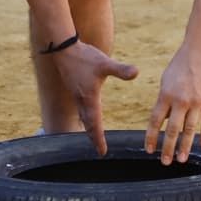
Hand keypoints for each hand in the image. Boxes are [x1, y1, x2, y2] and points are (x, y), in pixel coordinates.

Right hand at [50, 41, 139, 155]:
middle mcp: (81, 99)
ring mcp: (76, 94)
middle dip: (93, 137)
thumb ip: (120, 69)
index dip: (99, 139)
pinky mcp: (74, 87)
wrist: (63, 48)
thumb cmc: (84, 57)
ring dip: (88, 128)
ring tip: (92, 137)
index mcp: (89, 98)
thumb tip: (136, 72)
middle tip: (98, 150)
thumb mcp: (104, 63)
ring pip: (82, 116)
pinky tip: (88, 114)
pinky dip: (84, 117)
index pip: (95, 124)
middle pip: (87, 124)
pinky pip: (80, 108)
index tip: (102, 152)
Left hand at [145, 41, 200, 164]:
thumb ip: (165, 102)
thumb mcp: (167, 81)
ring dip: (186, 146)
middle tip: (165, 163)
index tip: (149, 151)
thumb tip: (162, 123)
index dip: (151, 137)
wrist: (200, 50)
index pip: (156, 121)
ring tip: (182, 160)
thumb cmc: (180, 66)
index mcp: (166, 94)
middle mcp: (181, 100)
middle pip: (173, 129)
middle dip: (168, 148)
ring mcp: (197, 100)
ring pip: (190, 129)